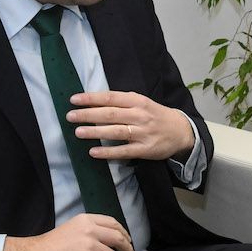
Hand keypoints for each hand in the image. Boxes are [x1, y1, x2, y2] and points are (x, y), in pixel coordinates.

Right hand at [1, 214, 134, 250]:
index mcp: (85, 220)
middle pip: (119, 238)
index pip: (113, 222)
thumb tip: (108, 242)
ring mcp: (90, 245)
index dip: (123, 232)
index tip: (127, 240)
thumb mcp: (70, 229)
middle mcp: (90, 230)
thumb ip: (88, 231)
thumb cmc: (48, 247)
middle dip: (127, 248)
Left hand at [67, 90, 193, 161]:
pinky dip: (108, 152)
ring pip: (115, 131)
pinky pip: (124, 151)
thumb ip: (122, 102)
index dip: (91, 98)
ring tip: (78, 132)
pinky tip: (94, 152)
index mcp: (138, 101)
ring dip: (95, 132)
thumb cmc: (156, 115)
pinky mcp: (145, 149)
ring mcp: (143, 133)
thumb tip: (94, 102)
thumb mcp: (142, 103)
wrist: (181, 131)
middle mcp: (140, 115)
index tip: (74, 100)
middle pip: (110, 114)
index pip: (111, 98)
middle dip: (88, 114)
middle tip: (70, 116)